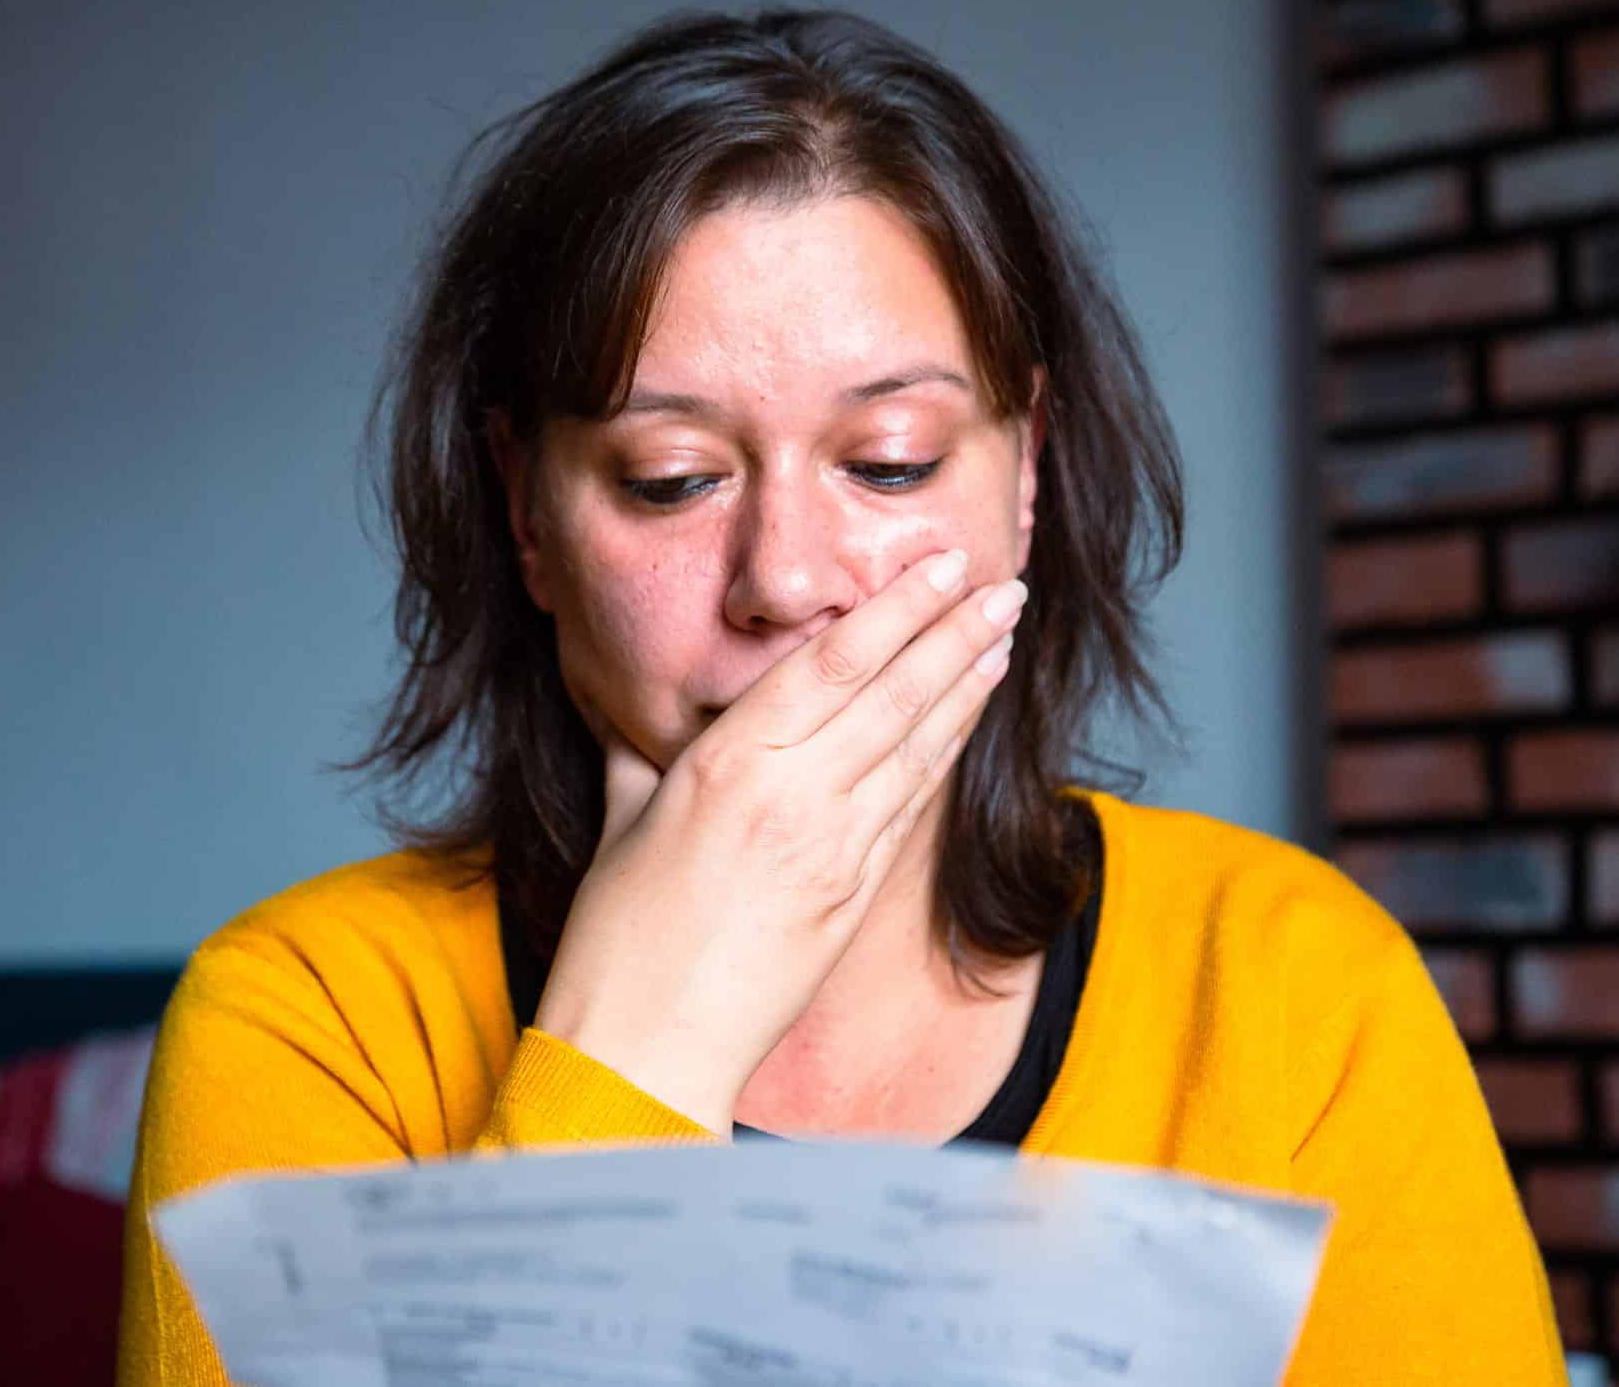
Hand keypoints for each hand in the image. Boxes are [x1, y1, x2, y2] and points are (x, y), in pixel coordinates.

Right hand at [532, 549, 1026, 1132]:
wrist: (646, 1051)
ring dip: (966, 686)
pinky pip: (910, 809)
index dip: (893, 610)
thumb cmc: (616, 943)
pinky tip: (967, 722)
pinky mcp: (853, 899)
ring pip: (916, 749)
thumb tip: (642, 718)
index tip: (935, 567)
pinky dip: (945, 756)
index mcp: (725, 767)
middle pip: (891, 695)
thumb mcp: (621, 824)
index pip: (829, 665)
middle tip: (1001, 584)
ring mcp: (832, 852)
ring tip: (1001, 636)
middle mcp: (790, 799)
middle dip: (952, 632)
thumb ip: (641, 757)